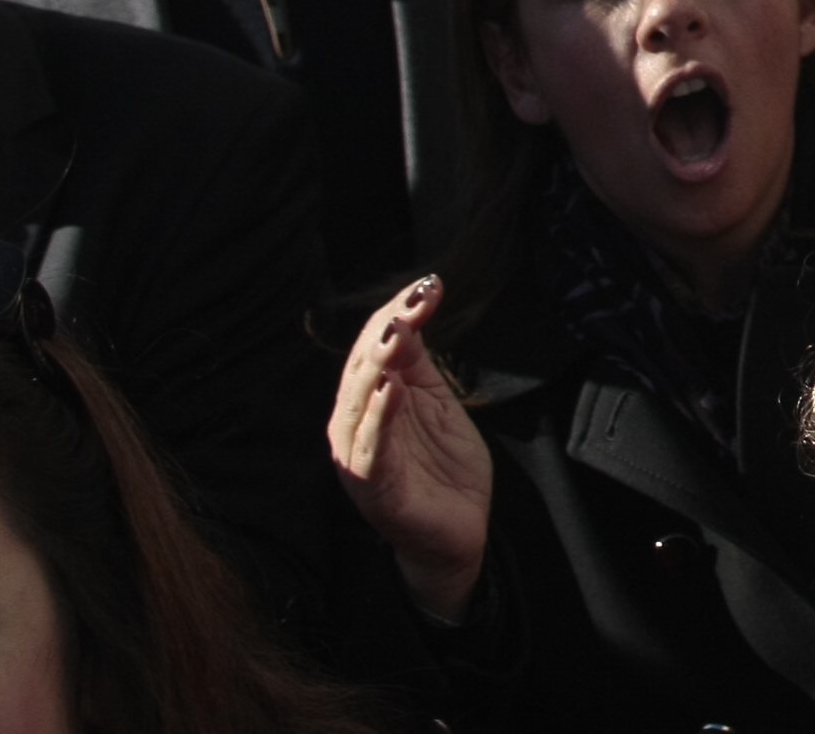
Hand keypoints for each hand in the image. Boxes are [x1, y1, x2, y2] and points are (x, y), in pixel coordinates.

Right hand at [328, 276, 490, 624]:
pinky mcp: (375, 490)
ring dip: (375, 369)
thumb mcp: (434, 401)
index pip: (372, 348)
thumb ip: (417, 363)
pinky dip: (378, 420)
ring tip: (395, 336)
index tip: (430, 284)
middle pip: (361, 370)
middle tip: (413, 303)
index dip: (397, 313)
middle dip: (385, 332)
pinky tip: (390, 392)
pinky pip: (370, 451)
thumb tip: (408, 312)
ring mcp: (360, 459)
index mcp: (368, 402)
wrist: (459, 530)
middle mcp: (354, 427)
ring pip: (357, 406)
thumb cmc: (442, 465)